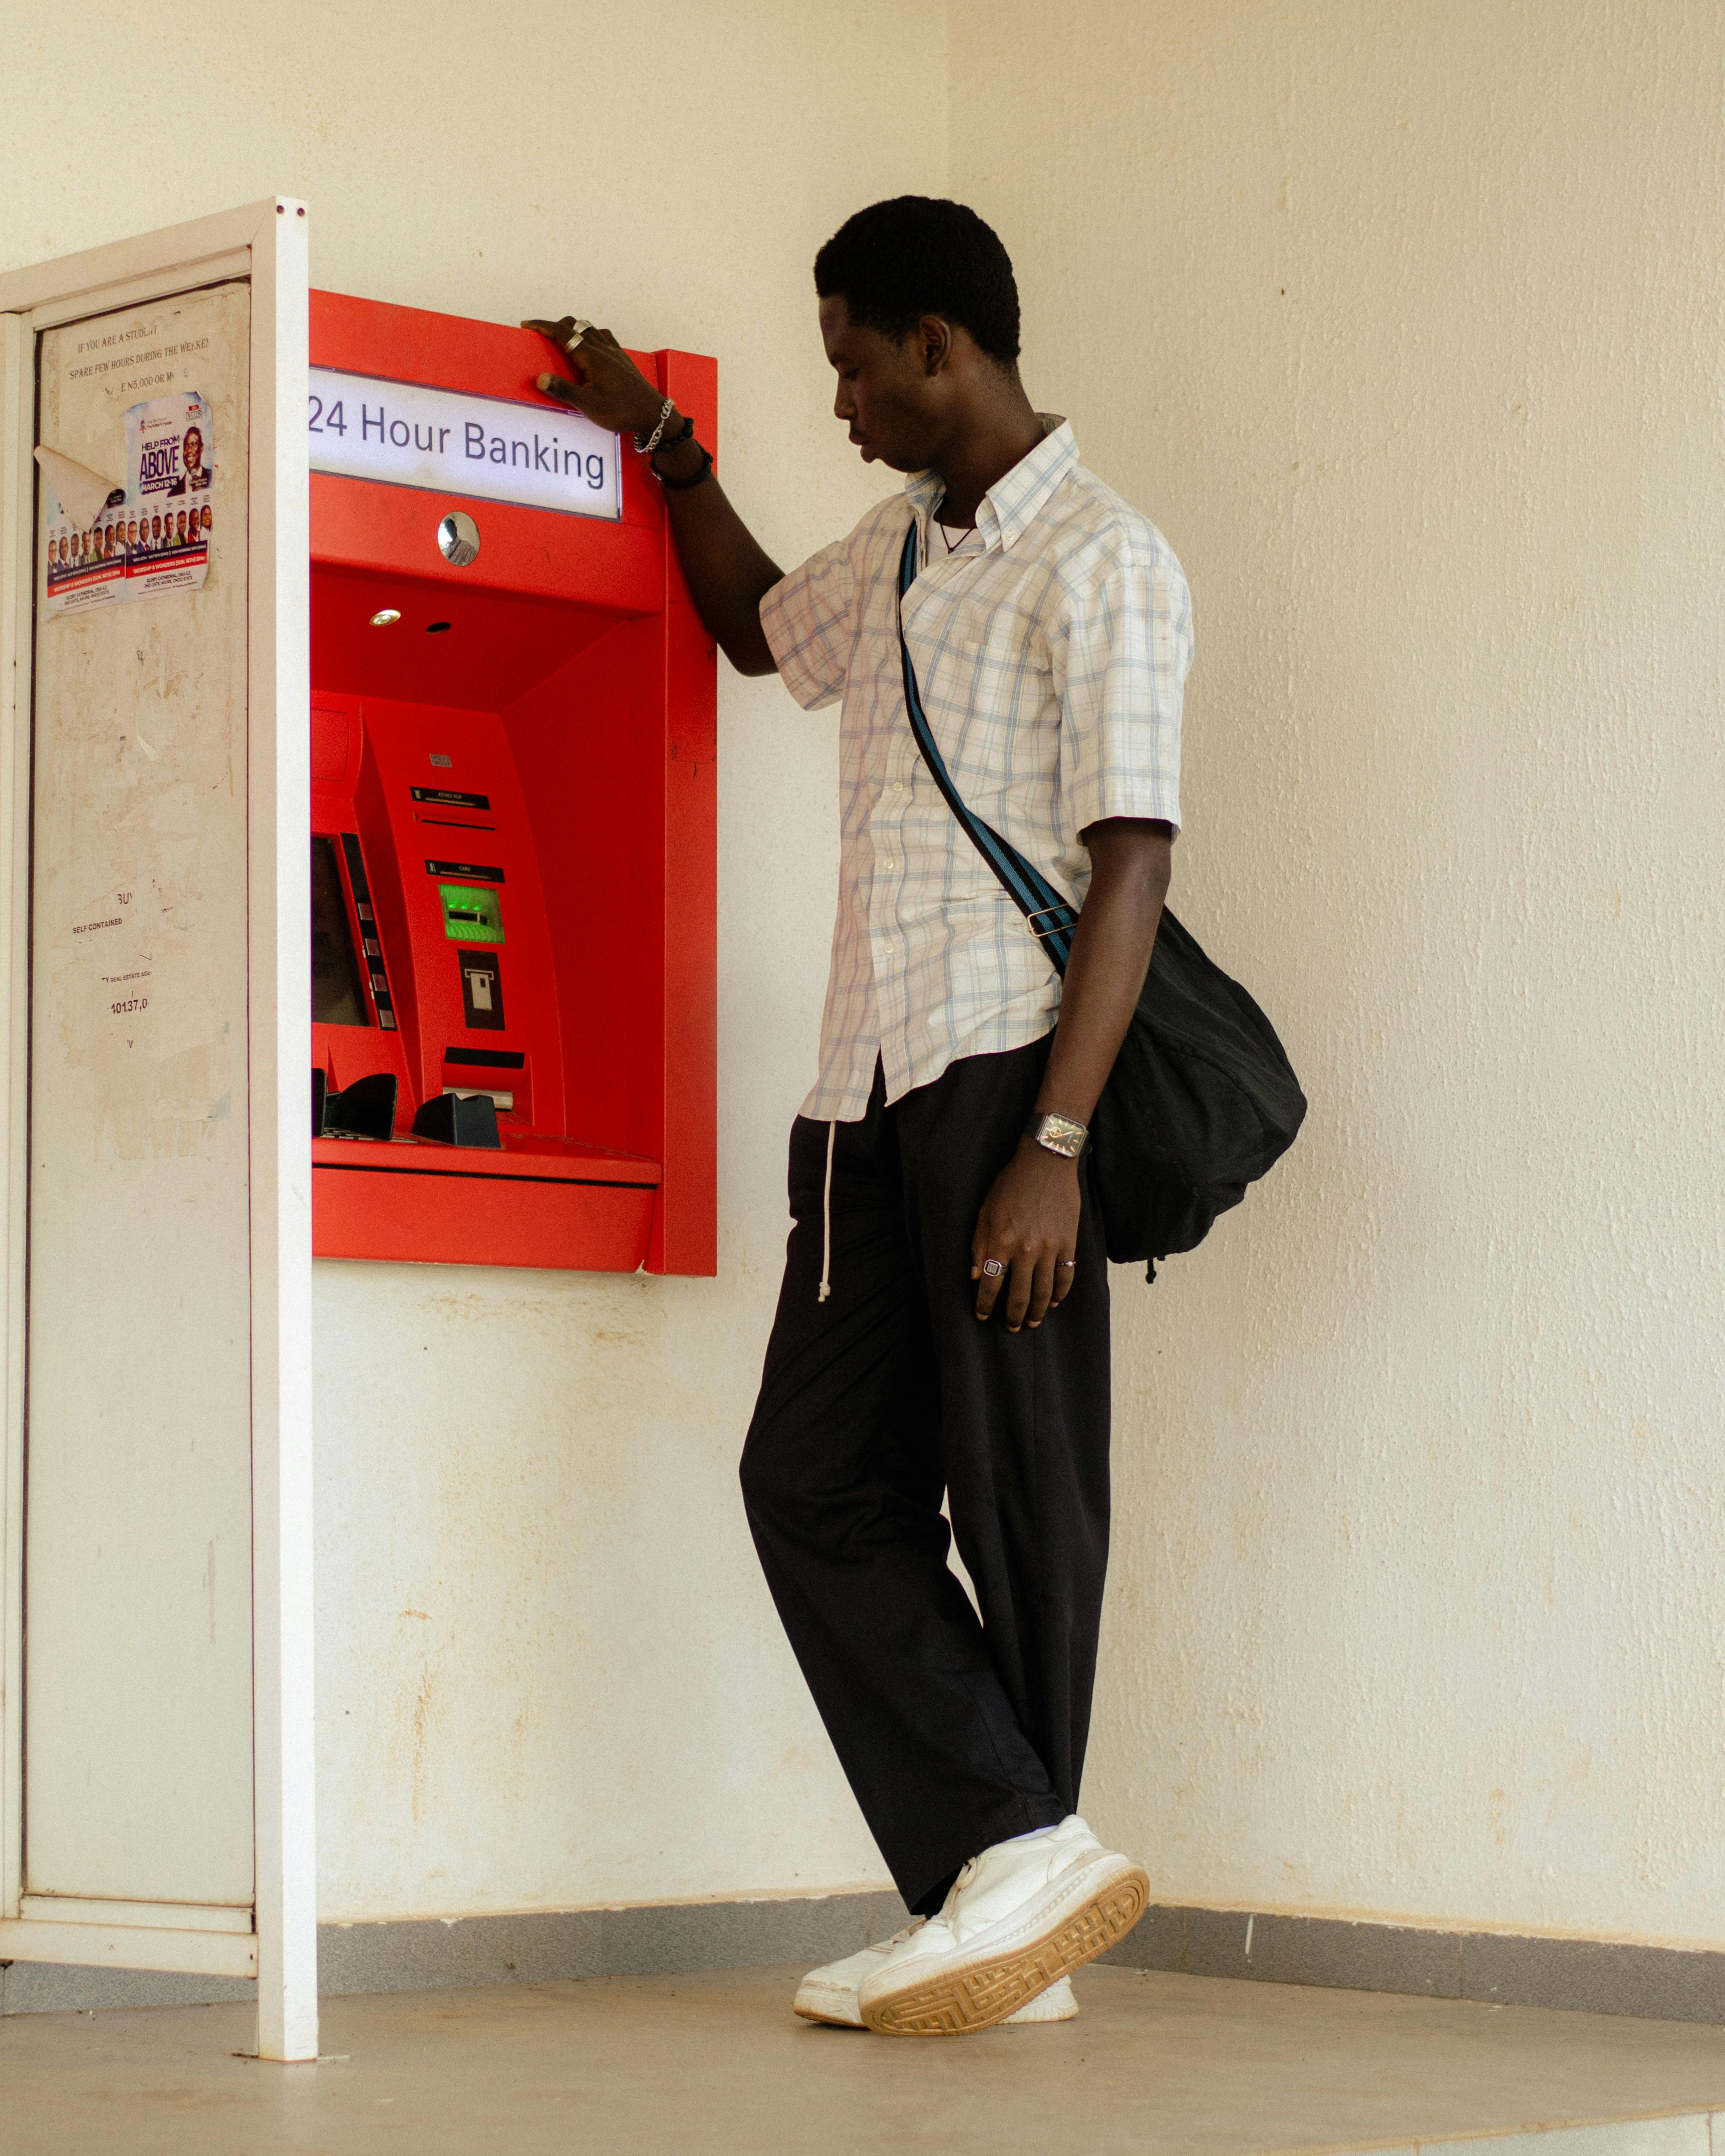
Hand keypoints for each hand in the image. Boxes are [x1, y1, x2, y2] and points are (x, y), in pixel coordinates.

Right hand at [521, 315, 666, 437]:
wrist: (653, 415)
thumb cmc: (623, 412)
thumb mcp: (590, 405)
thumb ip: (564, 391)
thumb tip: (540, 379)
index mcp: (592, 357)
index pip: (563, 333)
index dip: (543, 326)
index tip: (527, 325)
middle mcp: (603, 349)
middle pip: (576, 325)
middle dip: (556, 326)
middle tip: (543, 335)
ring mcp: (615, 352)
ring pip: (590, 328)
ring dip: (574, 329)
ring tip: (563, 340)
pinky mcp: (622, 359)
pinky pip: (604, 337)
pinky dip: (591, 335)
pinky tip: (590, 346)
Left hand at [971, 1140, 1080, 1330]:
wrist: (1046, 1163)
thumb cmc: (1010, 1184)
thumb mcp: (985, 1211)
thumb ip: (979, 1245)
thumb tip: (976, 1276)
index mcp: (1000, 1242)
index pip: (991, 1285)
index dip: (985, 1304)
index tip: (983, 1315)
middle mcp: (1025, 1250)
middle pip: (1019, 1296)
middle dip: (1013, 1316)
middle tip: (1011, 1327)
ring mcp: (1049, 1248)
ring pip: (1044, 1292)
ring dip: (1038, 1312)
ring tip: (1033, 1322)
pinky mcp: (1068, 1243)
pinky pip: (1066, 1276)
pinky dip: (1061, 1293)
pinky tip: (1055, 1302)